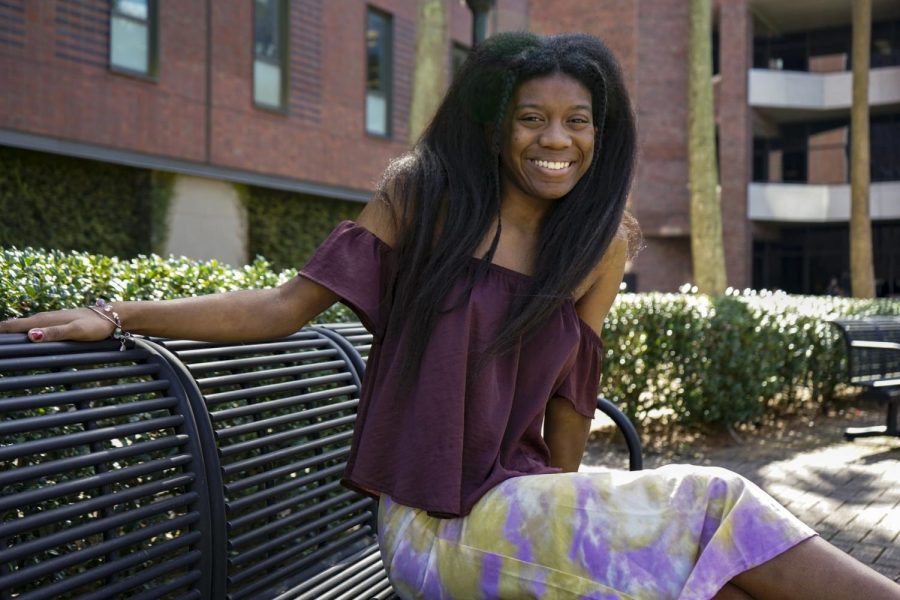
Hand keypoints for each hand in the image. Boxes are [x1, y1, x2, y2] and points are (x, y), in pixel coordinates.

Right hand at [0, 308, 116, 342]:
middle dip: (1, 333)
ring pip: (22, 326)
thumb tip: (31, 336)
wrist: (109, 317)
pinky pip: (31, 328)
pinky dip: (21, 332)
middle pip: (13, 326)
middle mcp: (42, 318)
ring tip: (2, 344)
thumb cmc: (94, 325)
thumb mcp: (76, 331)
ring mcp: (47, 320)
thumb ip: (55, 333)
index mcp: (43, 320)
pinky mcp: (53, 323)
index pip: (12, 325)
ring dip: (8, 333)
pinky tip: (19, 338)